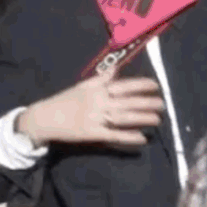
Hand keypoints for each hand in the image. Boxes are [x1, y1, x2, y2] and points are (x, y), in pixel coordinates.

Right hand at [16, 69, 165, 146]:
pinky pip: (113, 135)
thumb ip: (101, 79)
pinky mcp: (92, 134)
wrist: (44, 118)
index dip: (140, 85)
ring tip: (157, 119)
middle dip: (147, 103)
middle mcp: (97, 103)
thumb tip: (116, 68)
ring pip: (123, 118)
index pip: (122, 85)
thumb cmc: (64, 101)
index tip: (155, 85)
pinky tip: (142, 138)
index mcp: (95, 90)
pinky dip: (128, 137)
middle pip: (127, 102)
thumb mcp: (81, 86)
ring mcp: (95, 119)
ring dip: (142, 118)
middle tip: (163, 104)